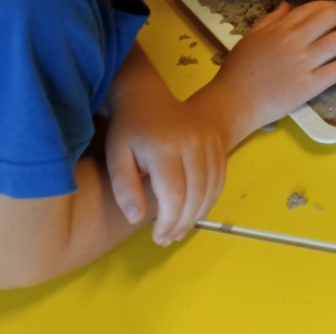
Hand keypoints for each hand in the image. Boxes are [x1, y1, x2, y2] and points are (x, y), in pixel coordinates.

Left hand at [104, 82, 225, 245]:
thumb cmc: (128, 130)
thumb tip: (136, 219)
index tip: (157, 238)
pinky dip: (210, 198)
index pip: (174, 194)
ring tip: (180, 229)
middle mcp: (193, 142)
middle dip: (183, 222)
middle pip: (197, 193)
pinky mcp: (217, 140)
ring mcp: (209, 139)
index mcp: (165, 147)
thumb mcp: (115, 157)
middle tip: (167, 238)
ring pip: (212, 186)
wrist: (148, 96)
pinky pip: (220, 176)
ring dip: (198, 214)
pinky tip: (195, 211)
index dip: (168, 221)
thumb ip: (124, 188)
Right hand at [193, 1, 335, 142]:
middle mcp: (296, 41)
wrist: (234, 101)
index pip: (313, 8)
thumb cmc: (238, 70)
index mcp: (281, 28)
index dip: (329, 5)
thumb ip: (270, 20)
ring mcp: (305, 62)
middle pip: (330, 19)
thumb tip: (287, 5)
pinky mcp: (311, 85)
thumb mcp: (251, 37)